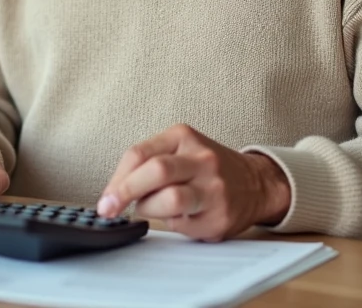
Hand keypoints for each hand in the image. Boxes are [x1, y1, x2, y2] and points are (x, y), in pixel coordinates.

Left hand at [97, 124, 290, 241]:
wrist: (255, 184)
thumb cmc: (206, 168)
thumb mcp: (179, 149)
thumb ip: (148, 163)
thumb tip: (112, 192)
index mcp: (184, 137)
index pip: (140, 153)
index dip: (117, 179)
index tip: (105, 198)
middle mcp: (202, 159)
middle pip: (156, 171)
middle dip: (126, 192)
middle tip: (111, 208)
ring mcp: (214, 188)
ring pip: (170, 200)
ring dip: (150, 210)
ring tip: (153, 209)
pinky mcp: (219, 216)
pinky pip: (182, 225)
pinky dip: (172, 224)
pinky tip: (180, 217)